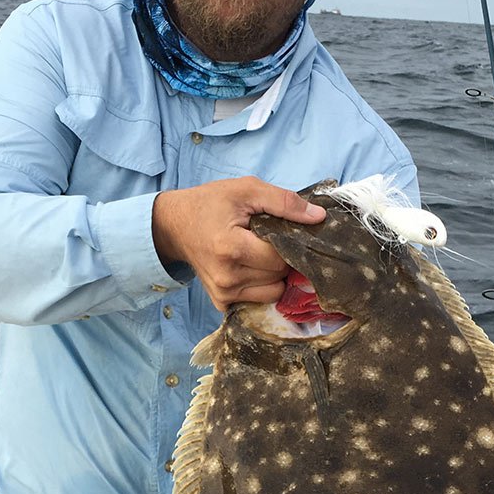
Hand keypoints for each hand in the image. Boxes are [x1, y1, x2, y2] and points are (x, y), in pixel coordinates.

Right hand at [152, 178, 325, 311]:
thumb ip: (284, 202)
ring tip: (258, 253)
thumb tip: (318, 218)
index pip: (281, 257)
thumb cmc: (210, 204)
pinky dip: (260, 286)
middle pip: (279, 276)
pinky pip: (257, 300)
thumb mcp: (246, 190)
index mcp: (232, 248)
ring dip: (273, 274)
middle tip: (267, 239)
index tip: (280, 229)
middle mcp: (226, 278)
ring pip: (273, 292)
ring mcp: (223, 294)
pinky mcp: (221, 303)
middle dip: (281, 258)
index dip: (287, 243)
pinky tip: (250, 267)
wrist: (174, 225)